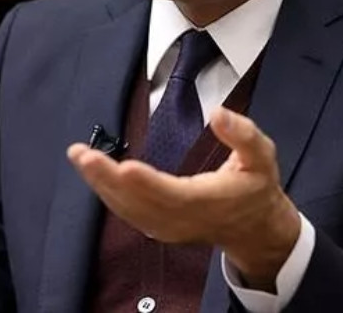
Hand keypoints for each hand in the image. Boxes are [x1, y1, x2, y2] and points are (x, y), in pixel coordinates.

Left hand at [66, 106, 300, 289]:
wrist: (254, 229)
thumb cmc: (256, 187)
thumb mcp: (262, 157)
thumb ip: (243, 134)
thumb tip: (220, 113)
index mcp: (208, 202)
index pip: (174, 195)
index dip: (148, 183)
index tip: (124, 166)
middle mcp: (183, 220)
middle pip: (141, 202)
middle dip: (108, 178)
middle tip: (82, 154)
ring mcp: (167, 228)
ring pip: (128, 209)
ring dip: (100, 184)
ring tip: (79, 156)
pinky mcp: (157, 228)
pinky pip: (127, 212)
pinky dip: (107, 193)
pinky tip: (92, 172)